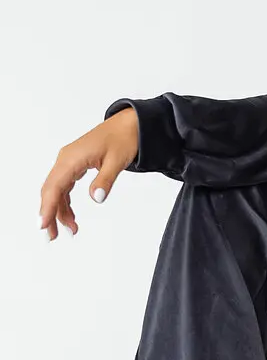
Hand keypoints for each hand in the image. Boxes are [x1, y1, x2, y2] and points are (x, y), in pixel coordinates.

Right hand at [38, 108, 138, 239]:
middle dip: (50, 214)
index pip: (54, 187)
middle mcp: (66, 160)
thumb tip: (96, 198)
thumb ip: (105, 180)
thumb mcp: (117, 161)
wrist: (129, 124)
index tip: (43, 225)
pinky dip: (66, 202)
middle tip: (53, 236)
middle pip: (51, 190)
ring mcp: (69, 162)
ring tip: (69, 230)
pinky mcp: (75, 165)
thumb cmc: (123, 138)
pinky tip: (71, 216)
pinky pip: (64, 186)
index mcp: (72, 158)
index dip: (47, 207)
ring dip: (59, 210)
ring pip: (57, 190)